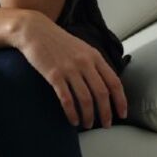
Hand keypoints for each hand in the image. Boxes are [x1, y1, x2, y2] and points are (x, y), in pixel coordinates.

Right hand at [12, 11, 127, 128]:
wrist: (34, 31)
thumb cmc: (57, 42)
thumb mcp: (81, 48)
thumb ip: (93, 64)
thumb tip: (104, 85)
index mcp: (95, 56)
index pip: (114, 82)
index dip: (120, 100)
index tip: (122, 114)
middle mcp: (85, 63)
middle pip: (101, 93)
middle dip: (106, 112)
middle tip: (107, 125)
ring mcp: (69, 69)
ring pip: (85, 98)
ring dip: (89, 115)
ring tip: (88, 124)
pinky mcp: (54, 75)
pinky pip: (66, 99)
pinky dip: (71, 113)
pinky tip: (73, 121)